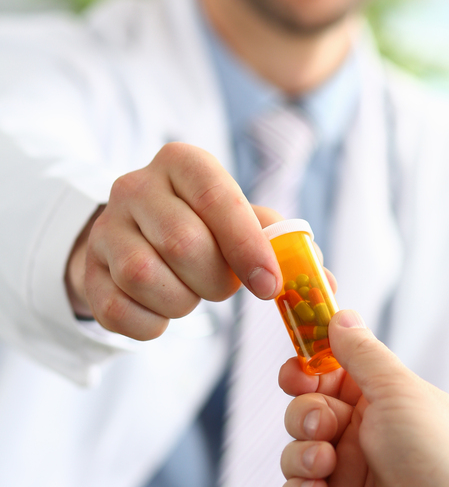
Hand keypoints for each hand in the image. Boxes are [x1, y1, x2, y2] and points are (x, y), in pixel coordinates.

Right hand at [65, 142, 282, 338]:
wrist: (139, 236)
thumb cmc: (205, 227)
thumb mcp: (243, 220)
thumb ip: (282, 243)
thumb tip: (323, 279)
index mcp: (182, 162)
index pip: (217, 199)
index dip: (247, 246)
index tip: (269, 286)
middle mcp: (135, 186)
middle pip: (182, 244)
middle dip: (215, 280)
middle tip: (223, 286)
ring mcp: (105, 227)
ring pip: (144, 277)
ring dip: (181, 302)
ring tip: (191, 293)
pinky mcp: (88, 270)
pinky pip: (117, 311)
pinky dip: (151, 325)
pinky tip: (162, 311)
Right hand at [280, 310, 448, 486]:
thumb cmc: (435, 452)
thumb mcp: (398, 390)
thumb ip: (362, 353)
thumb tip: (341, 314)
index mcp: (377, 405)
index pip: (327, 378)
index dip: (306, 372)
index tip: (296, 371)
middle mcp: (358, 439)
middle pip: (303, 412)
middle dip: (303, 413)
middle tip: (323, 424)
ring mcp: (343, 480)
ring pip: (293, 453)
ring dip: (301, 453)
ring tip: (326, 463)